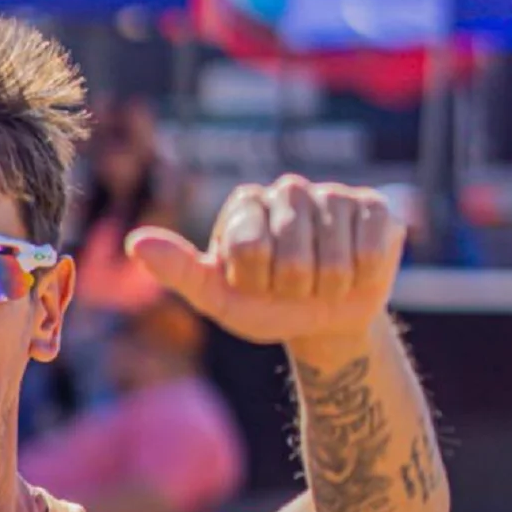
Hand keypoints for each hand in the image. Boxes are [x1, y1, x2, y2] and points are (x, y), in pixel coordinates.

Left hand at [126, 174, 404, 344]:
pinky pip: (372, 250)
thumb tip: (136, 244)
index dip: (255, 282)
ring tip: (323, 281)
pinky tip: (355, 271)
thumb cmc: (263, 305)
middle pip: (293, 255)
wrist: (321, 321)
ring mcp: (334, 195)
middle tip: (293, 286)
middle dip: (292, 287)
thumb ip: (176, 270)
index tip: (255, 283)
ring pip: (335, 258)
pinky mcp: (376, 208)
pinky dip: (363, 276)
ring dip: (329, 287)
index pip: (248, 250)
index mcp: (244, 204)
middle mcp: (288, 190)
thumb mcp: (215, 296)